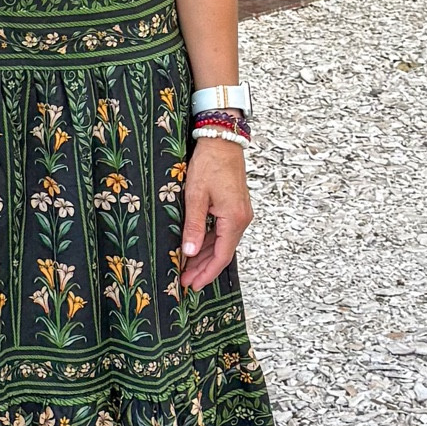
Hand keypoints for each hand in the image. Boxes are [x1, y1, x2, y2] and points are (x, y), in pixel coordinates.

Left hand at [178, 137, 252, 293]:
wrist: (222, 141)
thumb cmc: (209, 164)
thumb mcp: (195, 196)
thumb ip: (193, 226)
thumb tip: (189, 252)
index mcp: (234, 219)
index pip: (221, 256)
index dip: (206, 273)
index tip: (191, 285)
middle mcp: (241, 219)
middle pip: (222, 253)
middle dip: (203, 269)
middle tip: (185, 281)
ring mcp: (240, 213)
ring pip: (222, 243)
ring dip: (205, 256)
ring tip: (187, 268)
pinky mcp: (235, 207)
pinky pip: (222, 231)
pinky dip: (209, 242)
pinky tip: (196, 248)